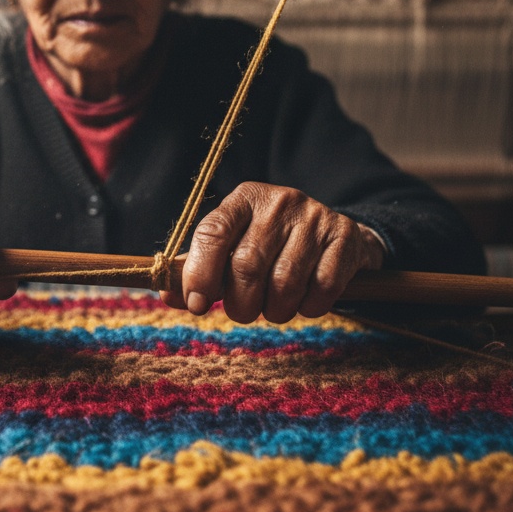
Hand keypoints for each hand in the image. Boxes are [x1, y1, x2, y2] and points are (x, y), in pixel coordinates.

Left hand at [159, 181, 384, 323]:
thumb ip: (199, 269)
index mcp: (243, 199)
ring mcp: (314, 217)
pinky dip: (309, 307)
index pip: (212, 233)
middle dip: (239, 304)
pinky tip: (304, 302)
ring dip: (275, 310)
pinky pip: (322, 287)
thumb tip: (168, 295)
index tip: (196, 305)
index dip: (199, 274)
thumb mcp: (233, 246)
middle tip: (242, 312)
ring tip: (273, 308)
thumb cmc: (270, 246)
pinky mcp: (344, 237)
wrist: (334, 235)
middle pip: (247, 265)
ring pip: (284, 282)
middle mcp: (279, 201)